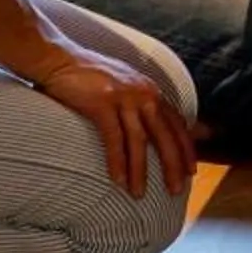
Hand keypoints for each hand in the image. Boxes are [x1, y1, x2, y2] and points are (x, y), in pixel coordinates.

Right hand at [33, 41, 195, 199]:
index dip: (186, 148)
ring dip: (141, 170)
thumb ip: (141, 103)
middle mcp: (144, 94)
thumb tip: (155, 124)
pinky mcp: (102, 103)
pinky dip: (117, 161)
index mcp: (152, 91)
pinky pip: (114, 138)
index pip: (177, 124)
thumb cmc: (90, 77)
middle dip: (173, 165)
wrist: (59, 58)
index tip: (192, 171)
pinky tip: (117, 180)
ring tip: (140, 194)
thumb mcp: (126, 86)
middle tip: (176, 190)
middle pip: (165, 135)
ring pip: (140, 140)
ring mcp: (124, 98)